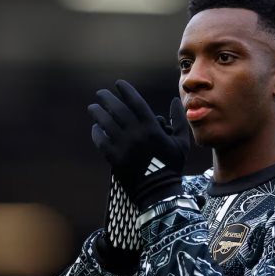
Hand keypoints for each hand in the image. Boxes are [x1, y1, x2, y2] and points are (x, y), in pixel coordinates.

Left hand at [88, 80, 189, 209]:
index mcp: (152, 128)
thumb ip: (179, 119)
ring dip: (97, 113)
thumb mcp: (182, 142)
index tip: (118, 83)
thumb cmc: (172, 165)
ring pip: (105, 123)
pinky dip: (96, 132)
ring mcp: (123, 146)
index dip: (126, 90)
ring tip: (93, 107)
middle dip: (107, 98)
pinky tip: (95, 128)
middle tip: (100, 93)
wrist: (158, 191)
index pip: (135, 102)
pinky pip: (100, 140)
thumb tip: (175, 100)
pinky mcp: (114, 158)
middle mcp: (136, 134)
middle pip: (117, 109)